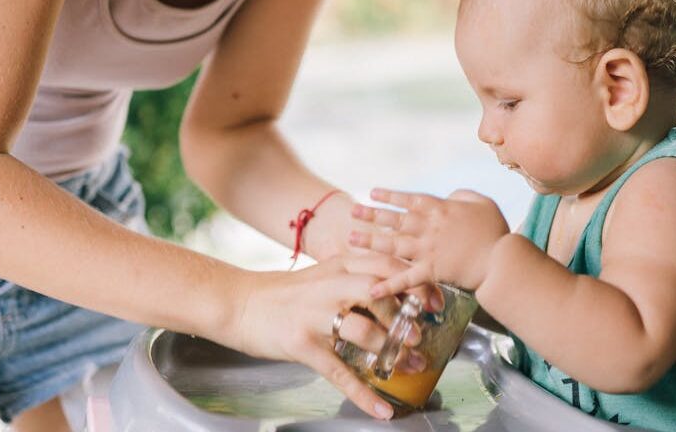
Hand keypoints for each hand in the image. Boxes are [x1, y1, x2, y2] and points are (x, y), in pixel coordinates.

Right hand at [213, 254, 412, 419]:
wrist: (239, 303)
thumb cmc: (286, 293)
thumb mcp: (324, 274)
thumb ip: (357, 278)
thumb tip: (398, 294)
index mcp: (341, 265)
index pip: (388, 266)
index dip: (417, 283)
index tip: (436, 302)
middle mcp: (332, 285)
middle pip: (382, 294)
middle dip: (409, 317)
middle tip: (423, 336)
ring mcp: (316, 315)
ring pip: (366, 331)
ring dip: (393, 351)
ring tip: (410, 364)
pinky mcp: (303, 344)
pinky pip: (340, 373)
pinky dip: (364, 394)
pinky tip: (382, 409)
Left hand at [349, 188, 508, 295]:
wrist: (501, 260)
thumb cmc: (496, 230)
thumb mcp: (481, 201)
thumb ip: (462, 195)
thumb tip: (449, 196)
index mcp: (440, 208)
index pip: (409, 199)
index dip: (389, 196)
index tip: (372, 194)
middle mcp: (428, 227)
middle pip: (394, 219)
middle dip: (371, 216)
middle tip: (352, 213)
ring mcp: (427, 249)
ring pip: (393, 244)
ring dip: (370, 242)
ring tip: (351, 239)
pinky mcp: (431, 271)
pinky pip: (405, 278)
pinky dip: (388, 285)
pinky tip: (371, 288)